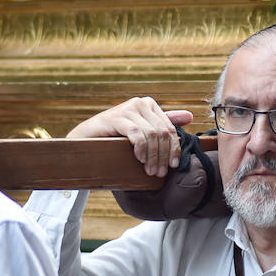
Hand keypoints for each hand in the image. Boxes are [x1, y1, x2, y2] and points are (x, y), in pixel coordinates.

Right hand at [65, 97, 193, 177]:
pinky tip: (139, 159)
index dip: (174, 149)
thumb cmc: (115, 137)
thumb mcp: (142, 132)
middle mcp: (141, 103)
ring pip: (151, 135)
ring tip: (150, 170)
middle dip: (163, 155)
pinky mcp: (117, 117)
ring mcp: (129, 108)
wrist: (85, 139)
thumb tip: (190, 117)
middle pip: (162, 133)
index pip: (170, 129)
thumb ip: (163, 124)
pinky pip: (136, 134)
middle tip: (159, 173)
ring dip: (153, 156)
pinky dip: (140, 148)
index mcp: (150, 105)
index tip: (173, 166)